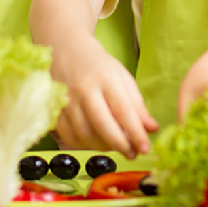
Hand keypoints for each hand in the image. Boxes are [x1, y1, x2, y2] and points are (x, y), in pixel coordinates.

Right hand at [50, 41, 156, 157]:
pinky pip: (69, 136)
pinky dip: (84, 144)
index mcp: (106, 78)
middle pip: (102, 124)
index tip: (146, 148)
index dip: (136, 133)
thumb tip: (151, 129)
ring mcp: (67, 101)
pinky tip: (96, 141)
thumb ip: (137, 105)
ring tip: (116, 146)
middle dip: (120, 144)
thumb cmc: (100, 67)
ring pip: (85, 134)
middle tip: (133, 154)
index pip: (123, 110)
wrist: (67, 52)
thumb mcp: (123, 78)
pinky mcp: (55, 111)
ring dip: (104, 147)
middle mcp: (84, 89)